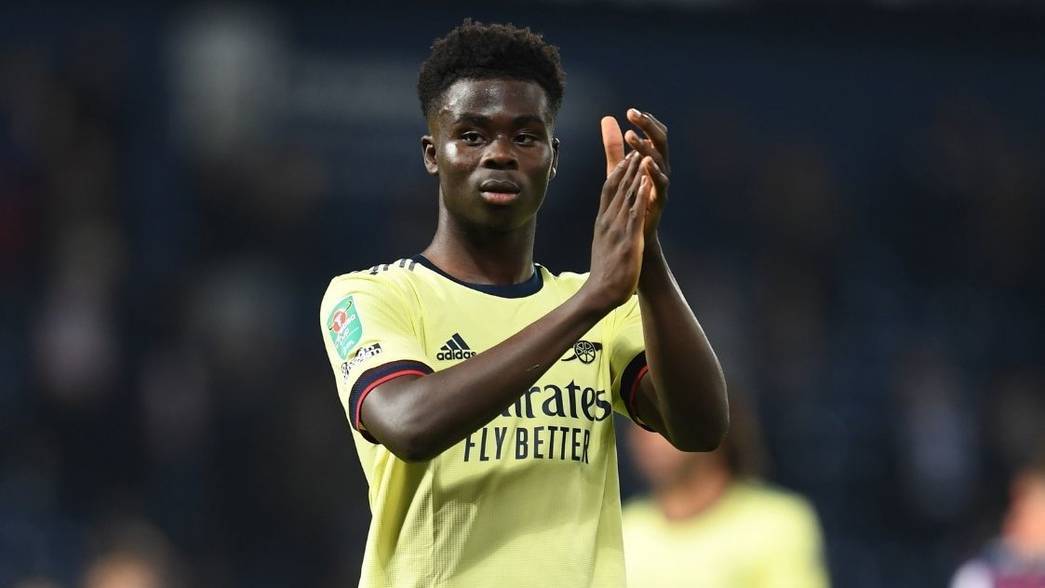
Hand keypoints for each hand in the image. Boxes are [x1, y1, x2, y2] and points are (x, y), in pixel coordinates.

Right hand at [583, 151, 652, 312]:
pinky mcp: (628, 239)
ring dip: (634, 173)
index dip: (617, 171)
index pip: (608, 190)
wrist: (600, 293)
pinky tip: (646, 181)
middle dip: (627, 164)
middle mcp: (607, 220)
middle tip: (636, 144)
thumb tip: (608, 222)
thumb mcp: (604, 244)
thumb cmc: (604, 272)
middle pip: (615, 186)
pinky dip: (640, 195)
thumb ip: (608, 230)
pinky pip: (634, 212)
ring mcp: (617, 228)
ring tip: (642, 154)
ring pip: (625, 194)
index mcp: (602, 221)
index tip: (626, 156)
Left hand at [601, 109, 670, 238]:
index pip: (654, 134)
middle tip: (633, 115)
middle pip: (660, 141)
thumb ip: (614, 145)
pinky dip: (654, 171)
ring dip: (646, 146)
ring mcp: (662, 183)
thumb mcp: (619, 167)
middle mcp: (661, 167)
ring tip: (631, 136)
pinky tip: (645, 161)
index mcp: (653, 158)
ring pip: (659, 159)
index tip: (630, 111)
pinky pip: (660, 182)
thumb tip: (607, 118)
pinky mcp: (660, 199)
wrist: (634, 231)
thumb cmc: (629, 196)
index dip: (646, 122)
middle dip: (648, 126)